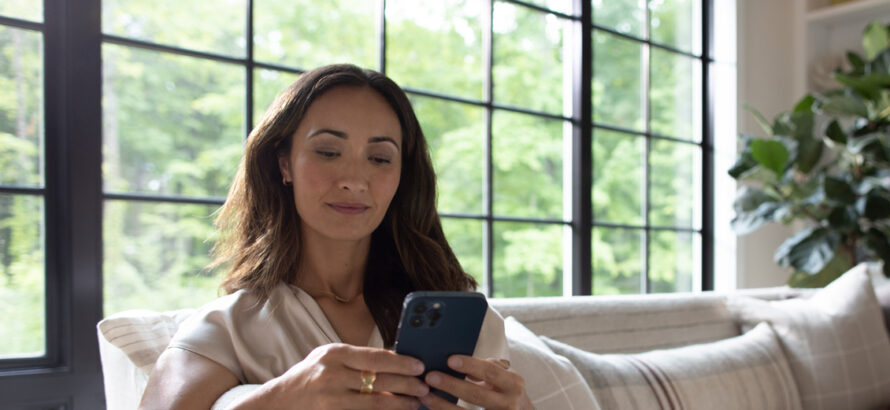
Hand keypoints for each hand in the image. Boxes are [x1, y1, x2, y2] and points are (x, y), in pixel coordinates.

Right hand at [257, 343, 428, 409]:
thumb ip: (357, 357)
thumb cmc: (310, 375)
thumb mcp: (329, 357)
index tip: (419, 365)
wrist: (281, 401)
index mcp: (334, 355)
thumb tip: (395, 360)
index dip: (401, 362)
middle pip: (379, 381)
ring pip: (374, 403)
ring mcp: (331, 400)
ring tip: (415, 402)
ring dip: (399, 404)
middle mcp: (332, 376)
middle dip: (406, 384)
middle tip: (424, 386)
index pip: (375, 357)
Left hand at [420, 356, 532, 409]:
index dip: (470, 365)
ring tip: (425, 396)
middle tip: (430, 377)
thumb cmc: (506, 391)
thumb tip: (463, 367)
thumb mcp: (505, 376)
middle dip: (452, 385)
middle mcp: (509, 404)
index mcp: (514, 384)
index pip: (490, 372)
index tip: (450, 360)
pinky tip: (433, 407)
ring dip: (443, 405)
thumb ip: (488, 368)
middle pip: (477, 395)